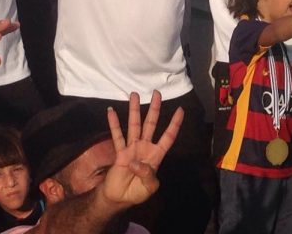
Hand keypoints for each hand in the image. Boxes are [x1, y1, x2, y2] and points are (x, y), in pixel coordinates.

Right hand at [99, 90, 181, 209]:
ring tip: (134, 94)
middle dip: (154, 109)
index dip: (174, 124)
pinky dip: (114, 124)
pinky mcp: (120, 152)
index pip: (168, 136)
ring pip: (134, 125)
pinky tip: (111, 112)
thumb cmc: (137, 192)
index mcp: (156, 155)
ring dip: (134, 110)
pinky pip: (117, 136)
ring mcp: (132, 148)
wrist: (119, 198)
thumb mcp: (149, 188)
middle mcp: (145, 147)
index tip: (180, 110)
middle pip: (151, 124)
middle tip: (156, 93)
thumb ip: (147, 175)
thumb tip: (135, 162)